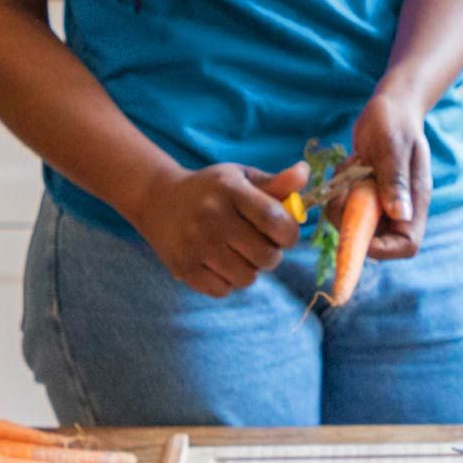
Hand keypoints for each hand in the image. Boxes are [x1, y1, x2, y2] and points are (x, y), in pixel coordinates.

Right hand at [130, 159, 307, 297]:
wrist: (157, 199)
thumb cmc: (211, 189)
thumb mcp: (241, 177)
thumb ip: (275, 182)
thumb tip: (304, 173)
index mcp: (231, 190)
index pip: (275, 220)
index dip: (289, 234)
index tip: (284, 233)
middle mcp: (212, 216)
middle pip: (265, 256)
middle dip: (272, 255)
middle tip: (261, 245)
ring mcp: (196, 244)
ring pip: (247, 277)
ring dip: (251, 270)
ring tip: (240, 254)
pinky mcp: (183, 267)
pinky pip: (223, 290)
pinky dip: (228, 282)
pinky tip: (221, 264)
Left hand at [350, 88, 431, 261]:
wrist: (389, 107)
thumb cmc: (394, 122)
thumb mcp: (392, 148)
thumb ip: (395, 180)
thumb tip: (401, 215)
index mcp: (415, 200)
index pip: (406, 244)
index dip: (382, 248)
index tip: (357, 228)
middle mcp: (400, 207)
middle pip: (376, 239)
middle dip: (352, 221)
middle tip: (343, 192)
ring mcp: (383, 202)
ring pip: (357, 224)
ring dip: (342, 204)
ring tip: (347, 173)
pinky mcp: (368, 195)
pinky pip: (347, 207)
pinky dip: (340, 191)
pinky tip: (348, 167)